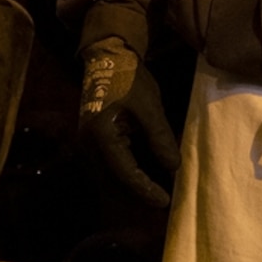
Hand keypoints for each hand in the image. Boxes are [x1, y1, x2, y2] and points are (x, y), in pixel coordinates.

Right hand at [78, 43, 180, 209]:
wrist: (107, 58)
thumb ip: (160, 138)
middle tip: (164, 202)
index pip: (125, 172)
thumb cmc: (129, 79)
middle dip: (138, 193)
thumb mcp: (150, 106)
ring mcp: (88, 145)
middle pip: (114, 180)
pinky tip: (146, 179)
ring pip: (111, 176)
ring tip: (157, 194)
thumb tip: (173, 168)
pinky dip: (128, 174)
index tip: (164, 201)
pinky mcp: (94, 143)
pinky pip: (111, 166)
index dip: (145, 189)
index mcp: (101, 136)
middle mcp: (88, 145)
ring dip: (133, 186)